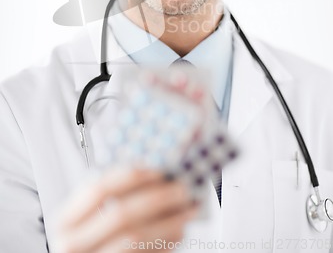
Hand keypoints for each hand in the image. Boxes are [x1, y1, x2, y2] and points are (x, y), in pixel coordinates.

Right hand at [52, 168, 197, 252]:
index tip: (157, 170)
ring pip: (135, 239)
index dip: (129, 177)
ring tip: (188, 210)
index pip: (98, 189)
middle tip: (182, 189)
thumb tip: (152, 169)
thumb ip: (109, 196)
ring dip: (168, 222)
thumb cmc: (90, 238)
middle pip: (120, 214)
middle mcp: (72, 243)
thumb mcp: (88, 216)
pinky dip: (166, 243)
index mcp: (66, 220)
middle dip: (157, 199)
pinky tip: (179, 231)